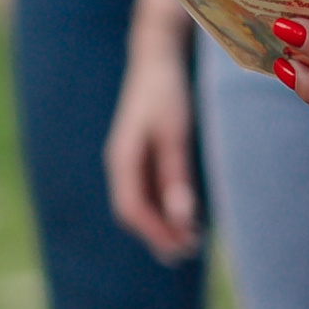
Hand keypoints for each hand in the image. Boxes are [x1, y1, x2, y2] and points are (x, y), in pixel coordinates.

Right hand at [105, 27, 200, 259]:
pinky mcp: (138, 153)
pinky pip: (145, 189)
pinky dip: (162, 206)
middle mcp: (120, 162)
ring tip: (188, 241)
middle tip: (188, 252)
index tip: (180, 248)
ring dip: (161, 223)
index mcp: (121, 159)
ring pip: (139, 201)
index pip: (131, 208)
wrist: (156, 56)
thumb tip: (181, 218)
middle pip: (132, 210)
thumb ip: (175, 176)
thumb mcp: (175, 134)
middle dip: (158, 234)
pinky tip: (182, 213)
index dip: (154, 232)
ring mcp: (127, 158)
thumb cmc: (166, 93)